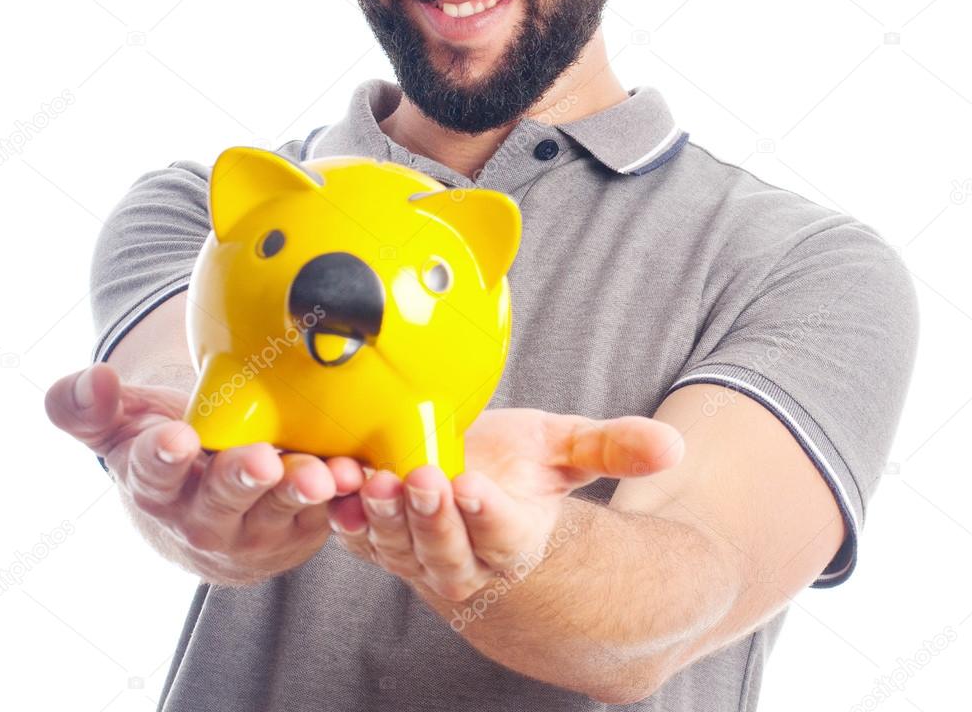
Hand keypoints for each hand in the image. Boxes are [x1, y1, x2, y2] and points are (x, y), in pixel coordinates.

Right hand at [44, 362, 366, 584]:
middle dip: (241, 480)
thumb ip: (88, 407)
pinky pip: (325, 516)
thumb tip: (91, 378)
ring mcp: (256, 526)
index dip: (162, 458)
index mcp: (157, 486)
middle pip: (222, 501)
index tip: (174, 437)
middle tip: (259, 462)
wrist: (209, 503)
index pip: (152, 475)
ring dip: (300, 492)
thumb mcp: (123, 427)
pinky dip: (344, 498)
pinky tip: (360, 475)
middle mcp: (204, 515)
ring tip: (320, 475)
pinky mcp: (301, 529)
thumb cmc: (169, 447)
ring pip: (279, 513)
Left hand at [328, 408, 684, 601]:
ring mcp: (425, 563)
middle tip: (421, 478)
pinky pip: (364, 541)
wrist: (499, 540)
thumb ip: (615, 448)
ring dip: (384, 520)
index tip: (476, 485)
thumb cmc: (536, 488)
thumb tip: (673, 443)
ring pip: (400, 550)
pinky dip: (347, 521)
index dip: (490, 514)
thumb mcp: (571, 457)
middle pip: (448, 550)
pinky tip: (333, 491)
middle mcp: (472, 563)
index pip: (507, 535)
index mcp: (520, 540)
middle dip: (432, 517)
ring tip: (372, 482)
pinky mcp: (390, 549)